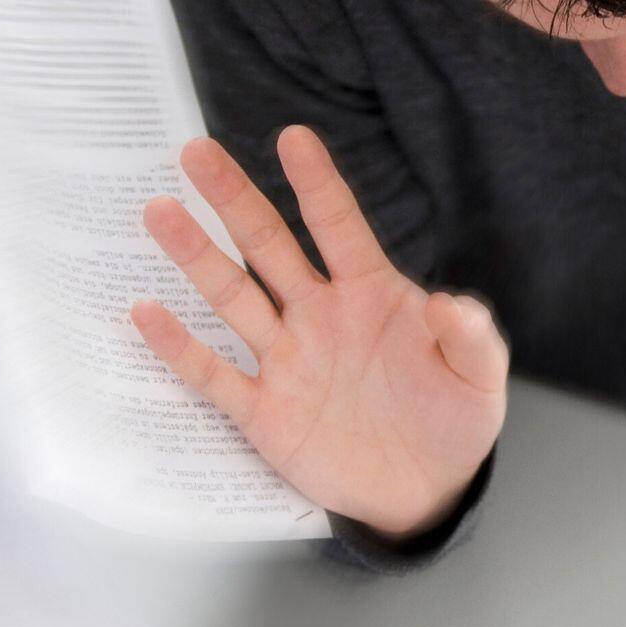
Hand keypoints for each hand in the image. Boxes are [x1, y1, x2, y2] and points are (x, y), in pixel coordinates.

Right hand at [133, 128, 507, 540]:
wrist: (427, 490)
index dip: (316, 182)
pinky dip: (180, 347)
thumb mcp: (479, 379)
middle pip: (268, 245)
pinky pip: (214, 375)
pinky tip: (146, 312)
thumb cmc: (453, 419)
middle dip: (234, 199)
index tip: (291, 136)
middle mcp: (319, 314)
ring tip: (159, 211)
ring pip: (233, 297)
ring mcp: (288, 360)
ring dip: (196, 257)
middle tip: (195, 151)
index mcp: (370, 292)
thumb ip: (471, 338)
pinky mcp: (265, 413)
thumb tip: (450, 304)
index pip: (337, 225)